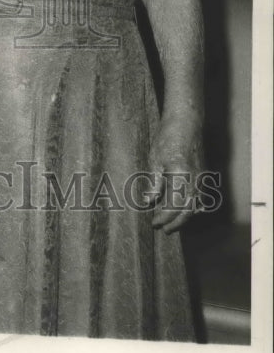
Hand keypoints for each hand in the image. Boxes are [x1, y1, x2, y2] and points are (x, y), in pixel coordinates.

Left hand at [146, 116, 204, 233]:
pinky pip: (201, 197)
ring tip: (172, 223)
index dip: (164, 218)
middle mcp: (195, 181)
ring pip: (196, 206)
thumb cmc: (168, 137)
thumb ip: (154, 183)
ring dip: (185, 217)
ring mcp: (202, 179)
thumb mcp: (155, 159)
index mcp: (181, 177)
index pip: (174, 206)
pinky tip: (185, 210)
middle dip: (175, 222)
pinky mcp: (203, 175)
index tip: (154, 223)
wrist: (186, 122)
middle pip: (188, 210)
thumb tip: (149, 202)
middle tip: (163, 229)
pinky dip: (194, 207)